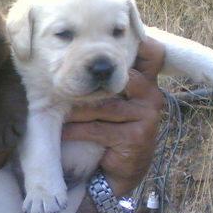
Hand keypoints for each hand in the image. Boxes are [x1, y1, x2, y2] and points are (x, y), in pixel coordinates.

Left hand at [62, 40, 165, 195]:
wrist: (121, 171)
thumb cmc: (113, 130)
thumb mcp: (114, 102)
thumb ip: (109, 82)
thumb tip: (82, 56)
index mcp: (148, 84)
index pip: (153, 54)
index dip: (139, 43)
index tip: (108, 41)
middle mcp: (152, 96)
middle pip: (120, 78)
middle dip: (91, 85)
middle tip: (68, 83)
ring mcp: (146, 117)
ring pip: (104, 106)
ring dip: (78, 111)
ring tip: (60, 111)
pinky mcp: (135, 137)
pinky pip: (98, 128)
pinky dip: (77, 130)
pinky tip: (64, 131)